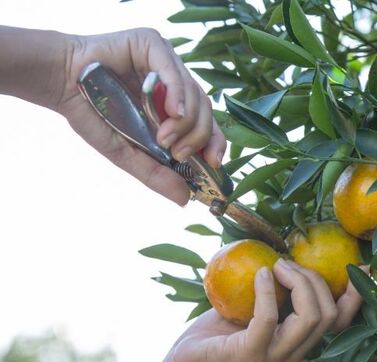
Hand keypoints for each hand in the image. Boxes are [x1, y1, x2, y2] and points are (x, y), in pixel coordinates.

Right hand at [58, 29, 226, 204]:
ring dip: (186, 122)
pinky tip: (173, 113)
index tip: (214, 164)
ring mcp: (165, 61)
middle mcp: (174, 81)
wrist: (59, 84)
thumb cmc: (94, 115)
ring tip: (165, 139)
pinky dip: (178, 94)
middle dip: (198, 137)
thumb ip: (156, 174)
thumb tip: (185, 199)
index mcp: (174, 105)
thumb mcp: (128, 153)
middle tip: (179, 153)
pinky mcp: (152, 44)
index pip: (208, 123)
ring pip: (194, 93)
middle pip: (205, 110)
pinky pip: (174, 71)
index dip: (216, 143)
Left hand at [170, 260, 364, 361]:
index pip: (342, 323)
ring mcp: (275, 358)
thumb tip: (296, 253)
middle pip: (330, 315)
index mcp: (302, 344)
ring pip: (311, 318)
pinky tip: (261, 274)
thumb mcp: (257, 306)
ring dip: (299, 283)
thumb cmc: (222, 329)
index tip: (361, 267)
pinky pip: (269, 319)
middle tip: (288, 263)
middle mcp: (296, 355)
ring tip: (278, 266)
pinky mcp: (251, 355)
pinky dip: (268, 291)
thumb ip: (281, 291)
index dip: (357, 296)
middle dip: (316, 280)